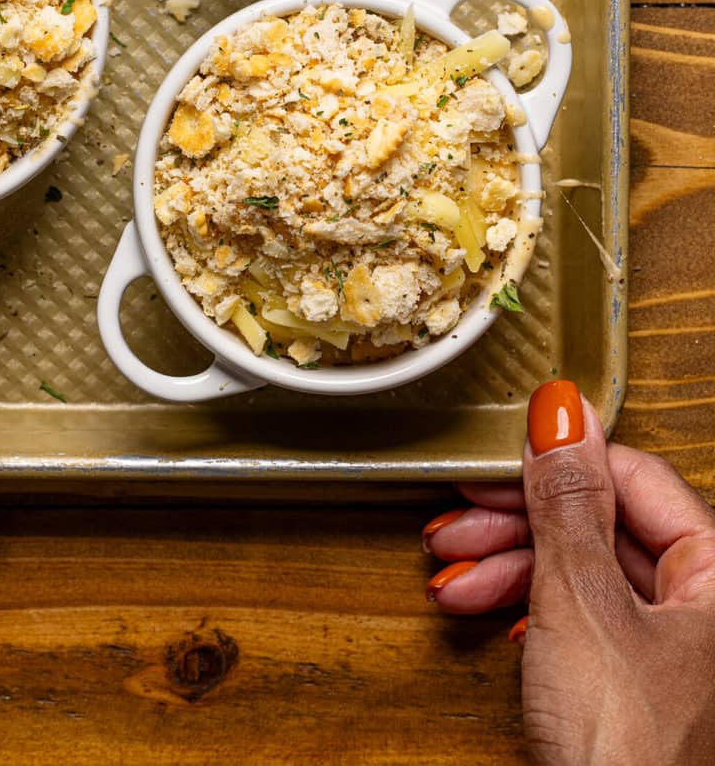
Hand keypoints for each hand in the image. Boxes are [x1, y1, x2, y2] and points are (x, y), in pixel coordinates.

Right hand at [422, 378, 714, 764]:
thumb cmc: (631, 754)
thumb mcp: (581, 604)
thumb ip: (565, 501)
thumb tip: (561, 411)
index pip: (632, 477)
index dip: (555, 464)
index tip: (492, 460)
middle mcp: (709, 609)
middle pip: (605, 526)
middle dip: (519, 524)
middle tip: (458, 522)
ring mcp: (680, 656)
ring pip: (588, 576)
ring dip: (511, 569)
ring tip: (452, 577)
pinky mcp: (645, 695)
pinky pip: (586, 624)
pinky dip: (531, 614)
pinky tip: (491, 616)